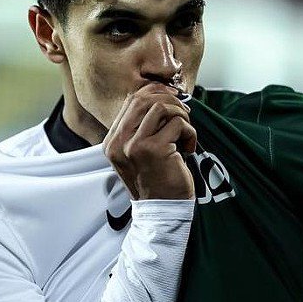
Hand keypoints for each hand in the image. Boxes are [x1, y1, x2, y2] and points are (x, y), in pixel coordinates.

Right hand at [103, 83, 196, 200]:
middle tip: (184, 112)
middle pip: (143, 99)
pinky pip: (178, 124)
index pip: (130, 101)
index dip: (154, 92)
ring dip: (181, 115)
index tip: (173, 98)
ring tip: (185, 133)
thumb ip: (141, 128)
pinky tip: (189, 148)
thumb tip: (161, 96)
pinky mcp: (154, 149)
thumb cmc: (156, 179)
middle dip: (169, 100)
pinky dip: (190, 133)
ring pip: (161, 107)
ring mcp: (134, 145)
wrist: (162, 209)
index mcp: (112, 141)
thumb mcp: (140, 152)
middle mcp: (118, 142)